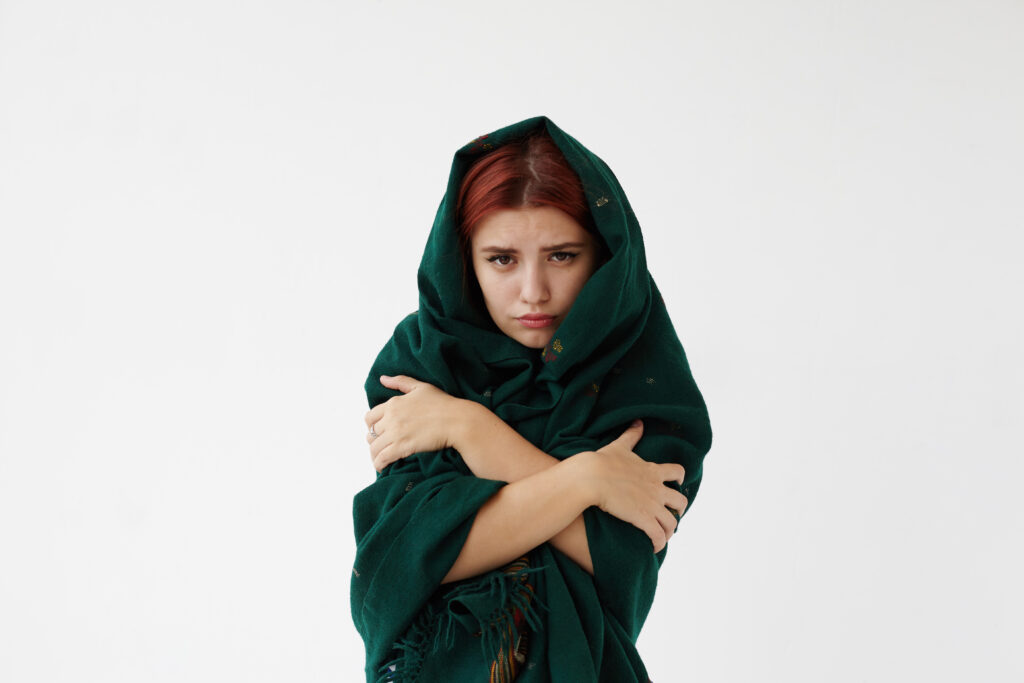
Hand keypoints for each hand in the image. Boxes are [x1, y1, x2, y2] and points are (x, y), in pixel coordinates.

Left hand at [364, 375, 461, 471]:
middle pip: (371, 433)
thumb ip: (400, 381)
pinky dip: (379, 464)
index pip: (369, 417)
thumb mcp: (420, 387)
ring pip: (374, 447)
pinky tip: (382, 467)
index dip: (372, 425)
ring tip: (379, 459)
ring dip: (375, 454)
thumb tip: (382, 378)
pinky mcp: (402, 447)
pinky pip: (382, 458)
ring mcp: (396, 433)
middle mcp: (391, 417)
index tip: (378, 431)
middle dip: (374, 440)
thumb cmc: (443, 404)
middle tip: (381, 446)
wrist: (458, 421)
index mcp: (393, 403)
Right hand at [579, 420, 688, 552]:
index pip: (677, 473)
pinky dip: (658, 543)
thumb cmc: (602, 461)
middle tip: (670, 514)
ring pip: (672, 522)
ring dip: (669, 530)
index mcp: (652, 471)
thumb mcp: (619, 446)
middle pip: (681, 501)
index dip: (678, 479)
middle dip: (678, 509)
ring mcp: (651, 505)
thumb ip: (631, 435)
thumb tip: (638, 421)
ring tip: (662, 536)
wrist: (591, 477)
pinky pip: (658, 536)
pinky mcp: (643, 519)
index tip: (675, 484)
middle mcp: (656, 488)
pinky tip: (652, 547)